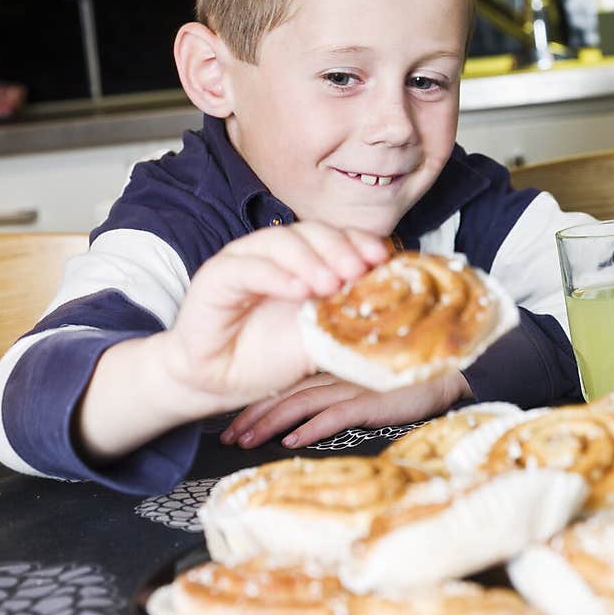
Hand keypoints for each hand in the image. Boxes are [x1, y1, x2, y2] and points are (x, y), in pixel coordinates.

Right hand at [162, 222, 390, 415]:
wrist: (221, 383)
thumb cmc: (270, 359)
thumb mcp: (321, 340)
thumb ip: (350, 323)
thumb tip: (398, 319)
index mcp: (304, 262)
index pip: (335, 237)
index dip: (359, 241)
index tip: (383, 258)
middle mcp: (275, 254)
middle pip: (310, 232)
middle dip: (339, 248)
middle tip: (357, 272)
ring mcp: (244, 260)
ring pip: (278, 241)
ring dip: (310, 259)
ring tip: (330, 284)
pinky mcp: (215, 276)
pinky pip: (245, 266)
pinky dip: (275, 274)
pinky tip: (297, 290)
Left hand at [220, 368, 472, 448]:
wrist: (448, 377)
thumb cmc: (407, 385)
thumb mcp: (364, 388)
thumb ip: (338, 398)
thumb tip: (304, 425)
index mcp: (332, 371)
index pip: (285, 387)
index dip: (256, 405)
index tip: (231, 425)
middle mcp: (336, 376)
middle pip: (284, 396)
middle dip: (252, 417)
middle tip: (226, 438)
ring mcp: (352, 386)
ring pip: (300, 404)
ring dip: (270, 424)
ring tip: (245, 441)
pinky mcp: (371, 400)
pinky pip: (334, 415)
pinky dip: (309, 428)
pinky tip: (290, 441)